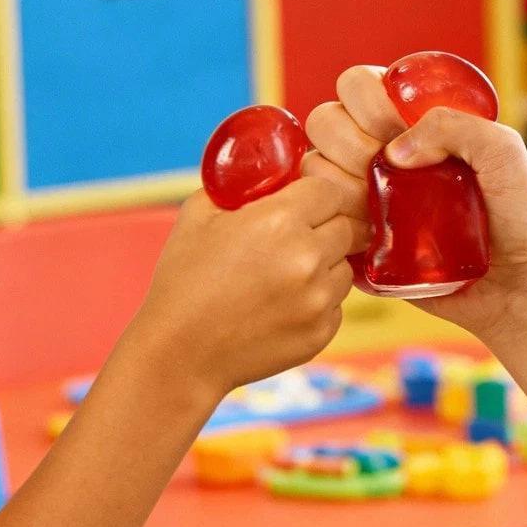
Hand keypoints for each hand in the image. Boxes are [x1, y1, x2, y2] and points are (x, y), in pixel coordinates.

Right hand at [132, 168, 370, 400]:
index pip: (328, 190)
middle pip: (346, 226)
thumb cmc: (183, 281)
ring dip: (325, 265)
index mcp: (280, 220)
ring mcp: (318, 299)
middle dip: (324, 227)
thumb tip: (266, 172)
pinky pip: (337, 304)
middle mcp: (308, 258)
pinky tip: (282, 305)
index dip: (313, 194)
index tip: (299, 203)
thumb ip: (239, 186)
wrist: (180, 354)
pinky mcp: (321, 332)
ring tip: (284, 276)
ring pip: (345, 266)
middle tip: (292, 239)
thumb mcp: (199, 214)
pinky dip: (318, 301)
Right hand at [305, 64, 526, 338]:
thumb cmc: (516, 214)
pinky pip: (318, 227)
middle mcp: (375, 152)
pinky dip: (336, 228)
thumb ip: (457, 126)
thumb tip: (394, 152)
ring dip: (341, 187)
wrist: (516, 284)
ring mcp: (359, 196)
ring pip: (313, 172)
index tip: (396, 129)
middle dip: (349, 143)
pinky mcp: (352, 240)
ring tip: (381, 211)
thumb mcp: (503, 153)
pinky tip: (372, 238)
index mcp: (405, 120)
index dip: (365, 101)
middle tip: (388, 173)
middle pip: (323, 122)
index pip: (356, 85)